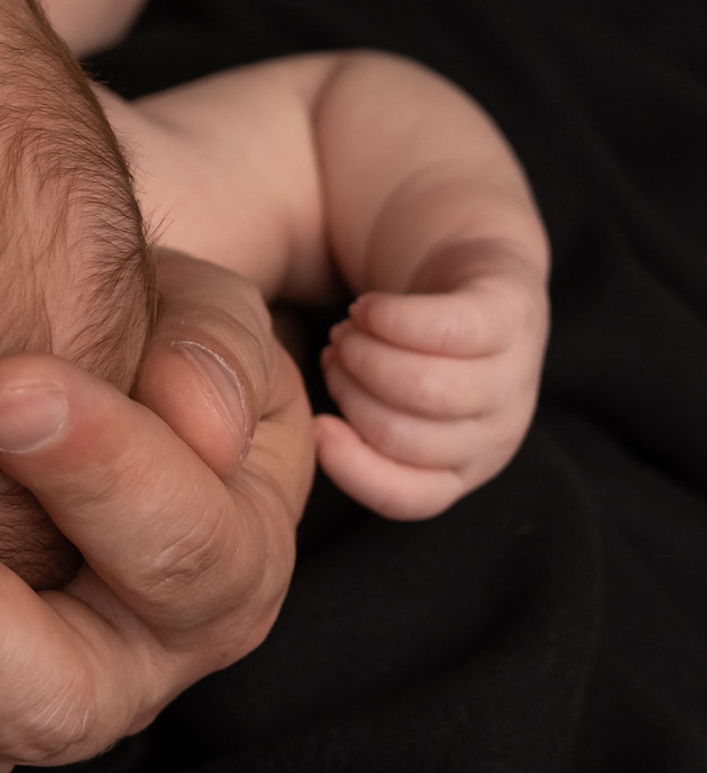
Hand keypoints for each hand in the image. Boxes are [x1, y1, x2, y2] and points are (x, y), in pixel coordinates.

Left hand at [0, 249, 314, 772]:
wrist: (56, 377)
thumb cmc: (132, 335)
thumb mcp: (194, 320)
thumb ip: (206, 350)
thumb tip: (197, 413)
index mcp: (213, 574)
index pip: (181, 548)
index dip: (102, 474)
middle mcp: (119, 669)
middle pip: (50, 691)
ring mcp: (6, 713)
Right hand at [314, 237, 548, 519]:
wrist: (473, 274)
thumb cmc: (409, 349)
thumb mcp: (381, 401)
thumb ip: (336, 428)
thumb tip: (260, 429)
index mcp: (461, 468)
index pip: (409, 497)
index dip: (352, 468)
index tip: (317, 425)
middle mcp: (495, 433)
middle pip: (401, 435)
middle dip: (347, 390)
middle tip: (336, 356)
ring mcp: (512, 376)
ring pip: (424, 388)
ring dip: (362, 353)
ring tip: (349, 331)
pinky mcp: (511, 316)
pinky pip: (446, 329)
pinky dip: (390, 318)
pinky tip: (367, 307)